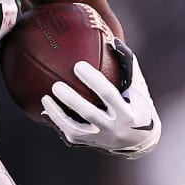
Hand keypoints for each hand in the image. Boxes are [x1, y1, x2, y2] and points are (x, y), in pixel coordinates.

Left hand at [40, 42, 160, 158]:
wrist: (139, 140)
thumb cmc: (137, 105)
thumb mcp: (138, 87)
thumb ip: (127, 65)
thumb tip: (113, 40)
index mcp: (127, 113)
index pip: (108, 95)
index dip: (93, 80)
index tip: (77, 65)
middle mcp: (114, 128)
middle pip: (89, 114)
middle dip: (71, 100)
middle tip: (56, 85)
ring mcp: (100, 139)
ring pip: (75, 129)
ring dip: (58, 115)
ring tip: (45, 98)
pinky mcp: (90, 144)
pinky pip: (71, 135)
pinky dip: (57, 122)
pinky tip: (46, 110)